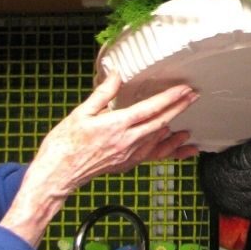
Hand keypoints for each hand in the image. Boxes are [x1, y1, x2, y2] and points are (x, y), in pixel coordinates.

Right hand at [1, 74, 198, 246]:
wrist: (57, 175)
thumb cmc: (64, 144)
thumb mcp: (81, 113)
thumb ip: (103, 94)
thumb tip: (117, 75)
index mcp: (117, 125)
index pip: (151, 108)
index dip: (170, 98)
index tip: (185, 89)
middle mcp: (127, 141)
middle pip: (161, 123)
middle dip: (179, 109)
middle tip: (194, 97)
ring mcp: (129, 155)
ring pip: (159, 141)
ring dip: (175, 132)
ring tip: (189, 127)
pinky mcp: (126, 164)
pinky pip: (152, 156)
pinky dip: (167, 150)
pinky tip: (176, 148)